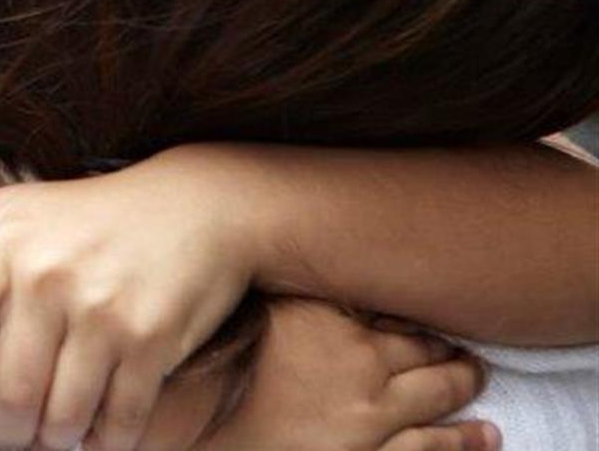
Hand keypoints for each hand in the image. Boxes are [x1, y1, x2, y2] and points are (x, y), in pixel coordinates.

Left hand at [0, 153, 257, 449]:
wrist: (198, 206)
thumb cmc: (86, 214)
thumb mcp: (16, 205)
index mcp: (6, 245)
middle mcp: (50, 277)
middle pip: (8, 390)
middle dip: (3, 428)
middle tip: (4, 429)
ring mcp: (104, 312)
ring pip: (61, 417)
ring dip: (52, 438)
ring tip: (48, 432)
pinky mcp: (152, 342)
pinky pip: (117, 423)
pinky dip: (103, 441)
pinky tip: (95, 432)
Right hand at [193, 300, 495, 450]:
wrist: (217, 448)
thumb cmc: (219, 389)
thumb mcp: (246, 329)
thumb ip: (287, 304)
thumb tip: (314, 272)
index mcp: (319, 322)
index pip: (382, 302)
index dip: (406, 303)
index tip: (421, 295)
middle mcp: (353, 361)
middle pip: (421, 344)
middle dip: (441, 342)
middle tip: (455, 339)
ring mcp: (371, 414)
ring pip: (439, 392)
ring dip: (462, 382)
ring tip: (475, 375)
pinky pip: (433, 446)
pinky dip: (464, 440)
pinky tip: (487, 435)